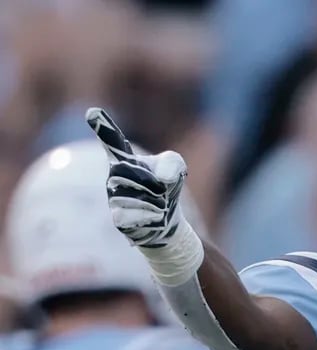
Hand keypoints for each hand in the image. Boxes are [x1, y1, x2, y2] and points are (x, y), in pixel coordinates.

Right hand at [86, 106, 187, 248]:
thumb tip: (163, 179)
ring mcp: (113, 196)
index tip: (91, 112)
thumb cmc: (165, 185)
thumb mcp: (175, 166)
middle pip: (138, 174)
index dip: (103, 127)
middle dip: (157, 183)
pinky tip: (152, 217)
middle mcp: (114, 174)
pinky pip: (140, 214)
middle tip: (162, 189)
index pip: (112, 140)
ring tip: (158, 204)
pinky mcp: (118, 218)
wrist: (165, 220)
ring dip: (158, 201)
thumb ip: (171, 162)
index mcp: (124, 157)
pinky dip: (153, 216)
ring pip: (141, 195)